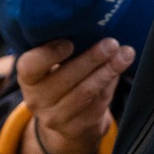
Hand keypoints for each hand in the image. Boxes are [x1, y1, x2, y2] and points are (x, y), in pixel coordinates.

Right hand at [19, 39, 132, 153]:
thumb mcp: (52, 64)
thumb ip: (65, 47)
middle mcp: (37, 99)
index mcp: (28, 78)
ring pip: (85, 92)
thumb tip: (92, 26)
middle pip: (66, 78)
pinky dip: (111, 83)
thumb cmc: (61, 77)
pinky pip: (97, 103)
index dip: (49, 54)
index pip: (30, 66)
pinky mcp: (76, 127)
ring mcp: (55, 117)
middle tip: (111, 43)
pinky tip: (121, 69)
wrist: (63, 119)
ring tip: (125, 54)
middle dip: (92, 58)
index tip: (70, 42)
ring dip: (108, 70)